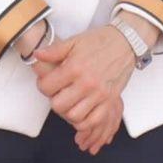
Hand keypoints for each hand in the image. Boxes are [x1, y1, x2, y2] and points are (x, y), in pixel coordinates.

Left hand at [32, 27, 135, 141]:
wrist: (126, 42)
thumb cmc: (100, 42)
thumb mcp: (74, 41)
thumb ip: (54, 50)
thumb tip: (37, 55)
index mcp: (75, 68)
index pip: (47, 87)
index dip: (43, 85)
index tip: (47, 82)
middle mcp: (87, 83)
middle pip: (58, 105)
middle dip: (54, 100)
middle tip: (58, 93)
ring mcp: (99, 94)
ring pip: (74, 116)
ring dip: (68, 112)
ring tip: (69, 102)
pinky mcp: (110, 100)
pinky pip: (93, 121)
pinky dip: (84, 121)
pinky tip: (81, 112)